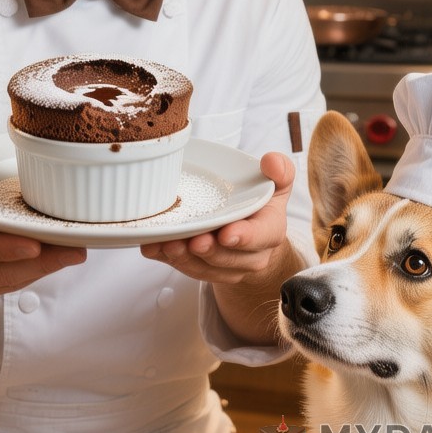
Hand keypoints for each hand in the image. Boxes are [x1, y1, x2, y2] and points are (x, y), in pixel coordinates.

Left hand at [140, 151, 295, 283]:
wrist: (252, 231)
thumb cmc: (260, 200)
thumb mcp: (276, 181)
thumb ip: (279, 170)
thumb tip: (270, 161)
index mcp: (270, 230)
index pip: (262, 236)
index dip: (245, 237)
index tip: (226, 234)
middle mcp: (252, 255)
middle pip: (229, 258)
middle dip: (209, 251)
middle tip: (191, 241)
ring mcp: (228, 267)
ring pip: (205, 268)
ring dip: (185, 259)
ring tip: (167, 244)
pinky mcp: (205, 270)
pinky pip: (187, 269)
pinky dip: (168, 259)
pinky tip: (153, 247)